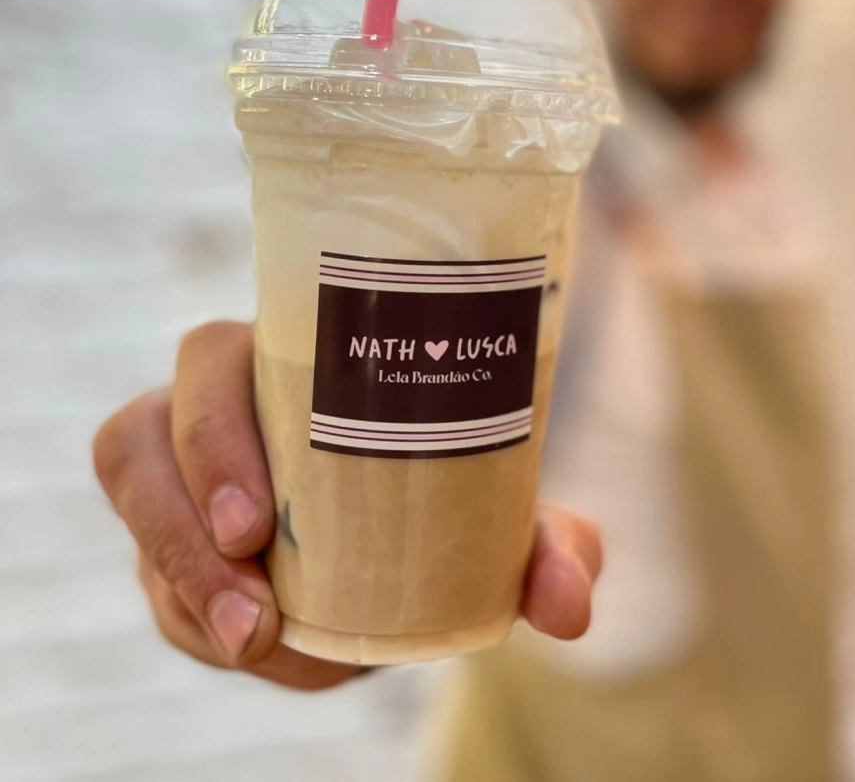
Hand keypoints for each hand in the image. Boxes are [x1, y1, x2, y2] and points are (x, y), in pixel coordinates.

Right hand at [94, 322, 601, 690]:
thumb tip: (567, 604)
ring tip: (250, 644)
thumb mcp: (498, 513)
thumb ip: (546, 545)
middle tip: (255, 611)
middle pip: (138, 438)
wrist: (403, 531)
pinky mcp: (167, 539)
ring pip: (134, 517)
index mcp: (284, 358)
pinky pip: (152, 580)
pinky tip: (259, 650)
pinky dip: (194, 621)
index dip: (212, 434)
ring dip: (178, 586)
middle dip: (179, 529)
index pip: (210, 362)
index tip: (258, 525)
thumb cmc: (444, 486)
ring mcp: (179, 475)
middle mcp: (212, 406)